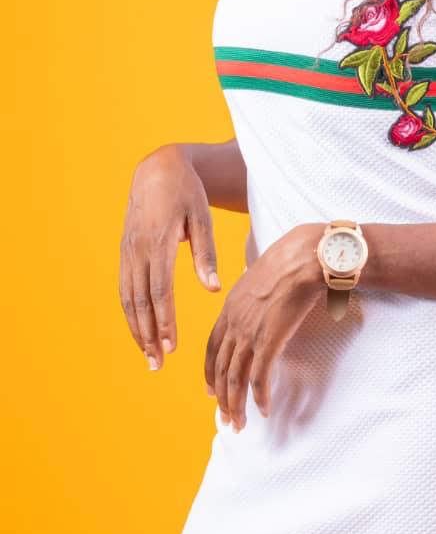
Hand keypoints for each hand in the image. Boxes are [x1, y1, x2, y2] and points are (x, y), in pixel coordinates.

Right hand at [119, 144, 221, 371]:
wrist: (157, 169)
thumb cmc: (187, 193)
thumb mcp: (202, 218)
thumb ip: (206, 255)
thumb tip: (214, 289)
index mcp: (159, 241)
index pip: (160, 290)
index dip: (165, 320)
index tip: (172, 346)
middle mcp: (138, 249)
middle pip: (141, 301)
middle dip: (148, 335)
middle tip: (158, 365)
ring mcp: (127, 251)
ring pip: (128, 297)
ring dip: (136, 329)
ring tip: (148, 356)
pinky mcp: (124, 251)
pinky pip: (124, 287)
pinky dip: (130, 312)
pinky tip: (139, 330)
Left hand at [205, 222, 323, 429]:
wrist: (303, 256)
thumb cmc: (289, 260)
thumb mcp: (260, 275)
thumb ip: (255, 294)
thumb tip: (263, 299)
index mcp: (230, 307)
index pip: (212, 347)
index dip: (210, 372)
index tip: (210, 391)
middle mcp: (234, 322)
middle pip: (220, 368)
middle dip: (221, 397)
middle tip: (225, 418)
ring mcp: (249, 333)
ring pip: (234, 378)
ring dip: (235, 405)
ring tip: (239, 424)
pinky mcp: (268, 341)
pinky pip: (258, 377)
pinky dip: (259, 397)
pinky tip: (262, 410)